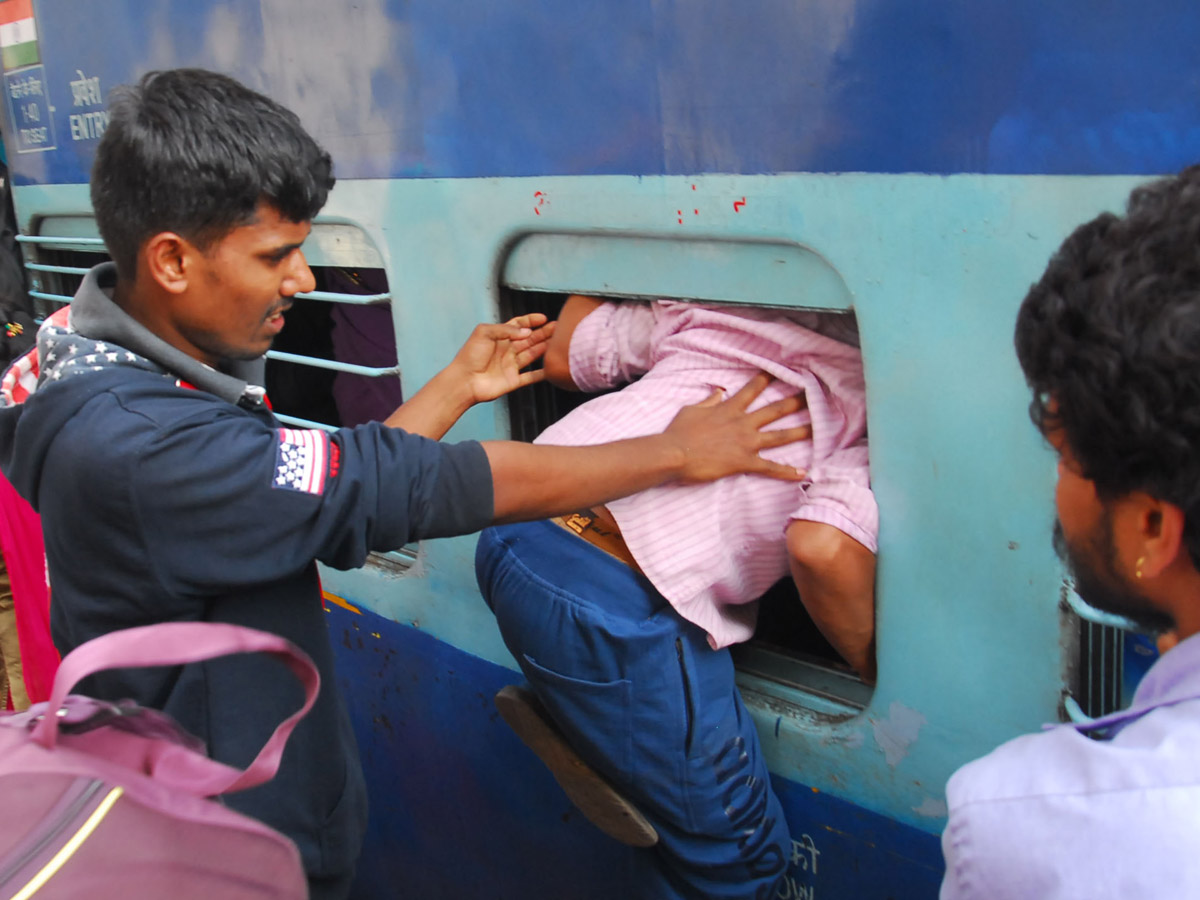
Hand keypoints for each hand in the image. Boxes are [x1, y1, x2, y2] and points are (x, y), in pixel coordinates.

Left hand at [449, 313, 555, 403]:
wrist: (464, 381)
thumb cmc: (469, 355)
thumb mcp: (484, 332)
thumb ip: (506, 329)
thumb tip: (527, 332)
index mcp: (499, 337)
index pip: (517, 325)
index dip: (530, 321)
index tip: (543, 317)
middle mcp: (506, 350)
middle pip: (529, 339)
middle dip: (543, 332)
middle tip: (558, 327)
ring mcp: (510, 366)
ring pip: (533, 354)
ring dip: (545, 347)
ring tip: (559, 341)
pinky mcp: (513, 380)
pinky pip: (531, 376)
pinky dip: (542, 373)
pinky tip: (552, 367)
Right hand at [663, 373, 810, 482]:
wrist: (674, 453)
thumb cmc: (679, 432)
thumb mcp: (692, 410)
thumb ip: (709, 401)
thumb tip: (718, 391)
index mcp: (730, 408)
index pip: (753, 389)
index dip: (768, 378)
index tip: (781, 371)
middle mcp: (743, 423)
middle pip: (775, 409)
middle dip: (796, 401)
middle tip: (813, 396)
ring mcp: (746, 443)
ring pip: (780, 436)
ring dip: (801, 432)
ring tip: (819, 429)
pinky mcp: (744, 462)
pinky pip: (770, 467)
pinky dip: (787, 471)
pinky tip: (802, 473)